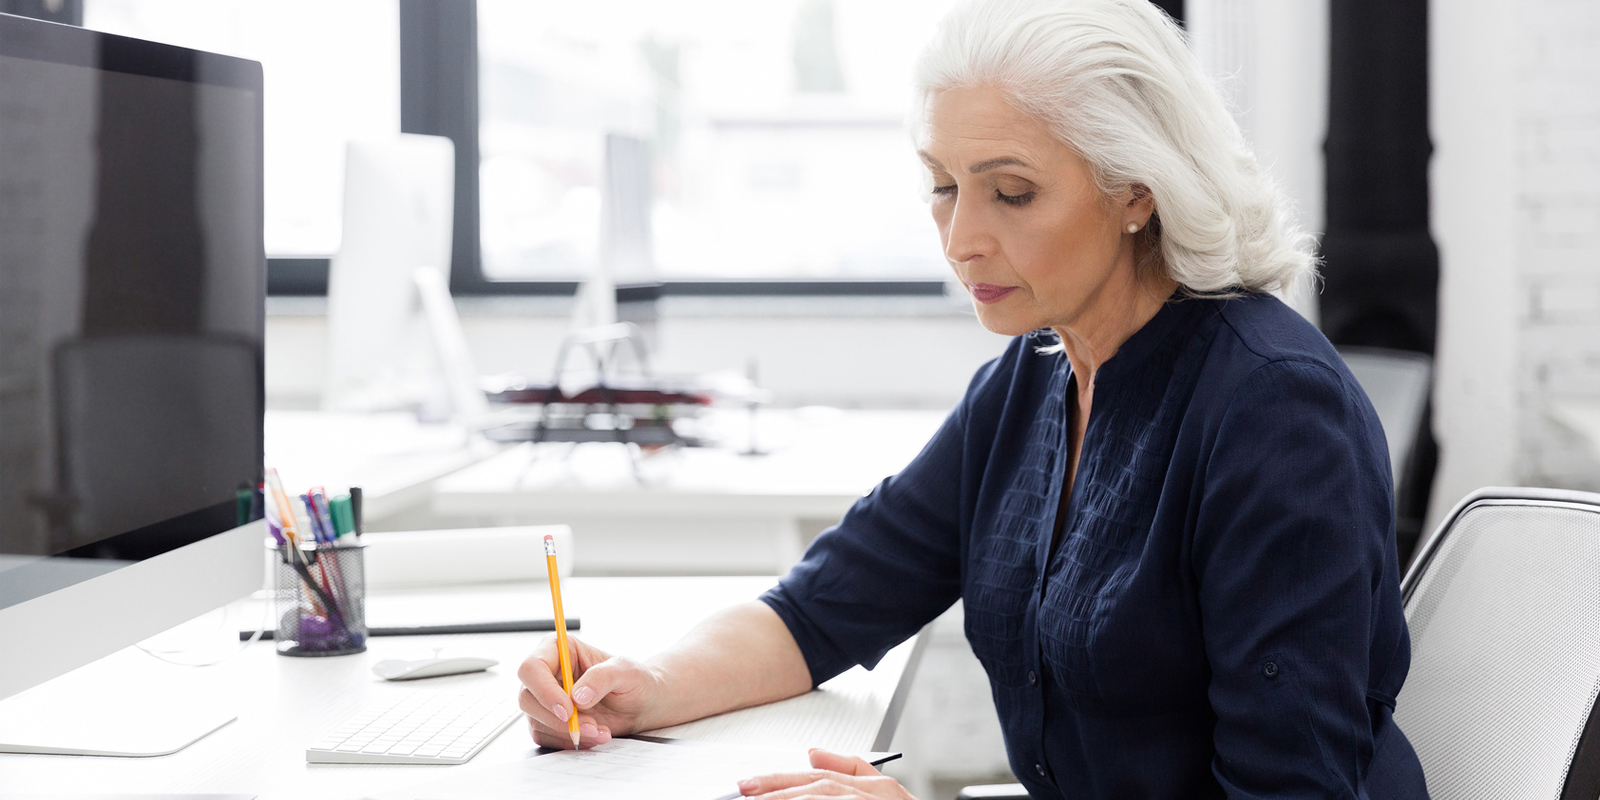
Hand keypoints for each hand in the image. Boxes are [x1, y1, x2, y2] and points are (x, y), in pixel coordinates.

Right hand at [516, 633, 662, 748]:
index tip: (567, 710)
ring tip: (600, 730)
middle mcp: (547, 673)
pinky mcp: (548, 721)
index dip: (544, 690)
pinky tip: (593, 735)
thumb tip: (577, 696)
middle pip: (527, 698)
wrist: (641, 704)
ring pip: (536, 721)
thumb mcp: (626, 671)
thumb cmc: (633, 680)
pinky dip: (570, 741)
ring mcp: (545, 699)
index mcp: (559, 649)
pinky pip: (546, 737)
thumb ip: (602, 677)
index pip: (532, 667)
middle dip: (558, 719)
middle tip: (589, 725)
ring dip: (568, 732)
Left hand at [737, 749, 917, 798]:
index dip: (781, 779)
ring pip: (825, 798)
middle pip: (819, 787)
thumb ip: (850, 769)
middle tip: (745, 792)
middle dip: (779, 789)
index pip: (819, 777)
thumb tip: (813, 752)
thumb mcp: (883, 793)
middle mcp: (878, 794)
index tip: (750, 784)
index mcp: (877, 787)